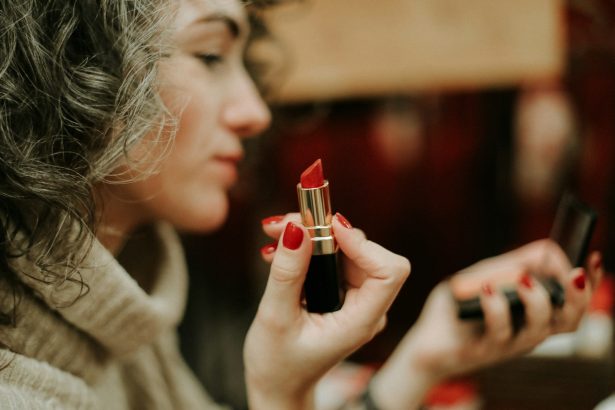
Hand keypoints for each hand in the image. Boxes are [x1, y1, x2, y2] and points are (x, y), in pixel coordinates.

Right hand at [244, 213, 409, 409]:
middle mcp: (366, 307)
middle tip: (284, 224)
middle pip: (366, 252)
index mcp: (361, 321)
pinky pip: (333, 257)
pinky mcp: (341, 292)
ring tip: (274, 233)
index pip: (388, 271)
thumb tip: (297, 228)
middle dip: (326, 231)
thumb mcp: (275, 318)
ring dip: (312, 235)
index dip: (363, 243)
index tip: (327, 226)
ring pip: (347, 249)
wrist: (278, 384)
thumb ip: (288, 273)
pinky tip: (279, 249)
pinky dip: (308, 247)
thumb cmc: (278, 364)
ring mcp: (355, 299)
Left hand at [369, 240, 603, 409]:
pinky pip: (499, 332)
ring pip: (540, 330)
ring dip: (536, 300)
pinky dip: (496, 306)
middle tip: (574, 274)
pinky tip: (486, 289)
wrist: (425, 339)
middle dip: (579, 297)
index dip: (589, 283)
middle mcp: (528, 331)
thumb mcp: (487, 276)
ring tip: (522, 279)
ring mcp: (509, 343)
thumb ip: (513, 264)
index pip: (574, 303)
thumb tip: (548, 251)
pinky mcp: (485, 350)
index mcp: (534, 315)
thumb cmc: (460, 307)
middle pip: (570, 321)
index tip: (592, 257)